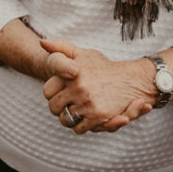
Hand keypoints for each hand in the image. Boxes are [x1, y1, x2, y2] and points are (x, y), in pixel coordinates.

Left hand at [40, 38, 155, 134]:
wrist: (130, 80)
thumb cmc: (103, 67)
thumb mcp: (83, 54)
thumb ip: (61, 48)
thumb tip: (42, 42)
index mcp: (72, 72)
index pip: (47, 91)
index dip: (53, 93)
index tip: (62, 91)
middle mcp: (79, 86)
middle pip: (53, 107)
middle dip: (59, 108)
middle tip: (69, 103)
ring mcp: (87, 102)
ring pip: (65, 119)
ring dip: (69, 118)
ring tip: (77, 110)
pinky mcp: (96, 116)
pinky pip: (78, 128)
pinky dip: (81, 125)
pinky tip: (87, 115)